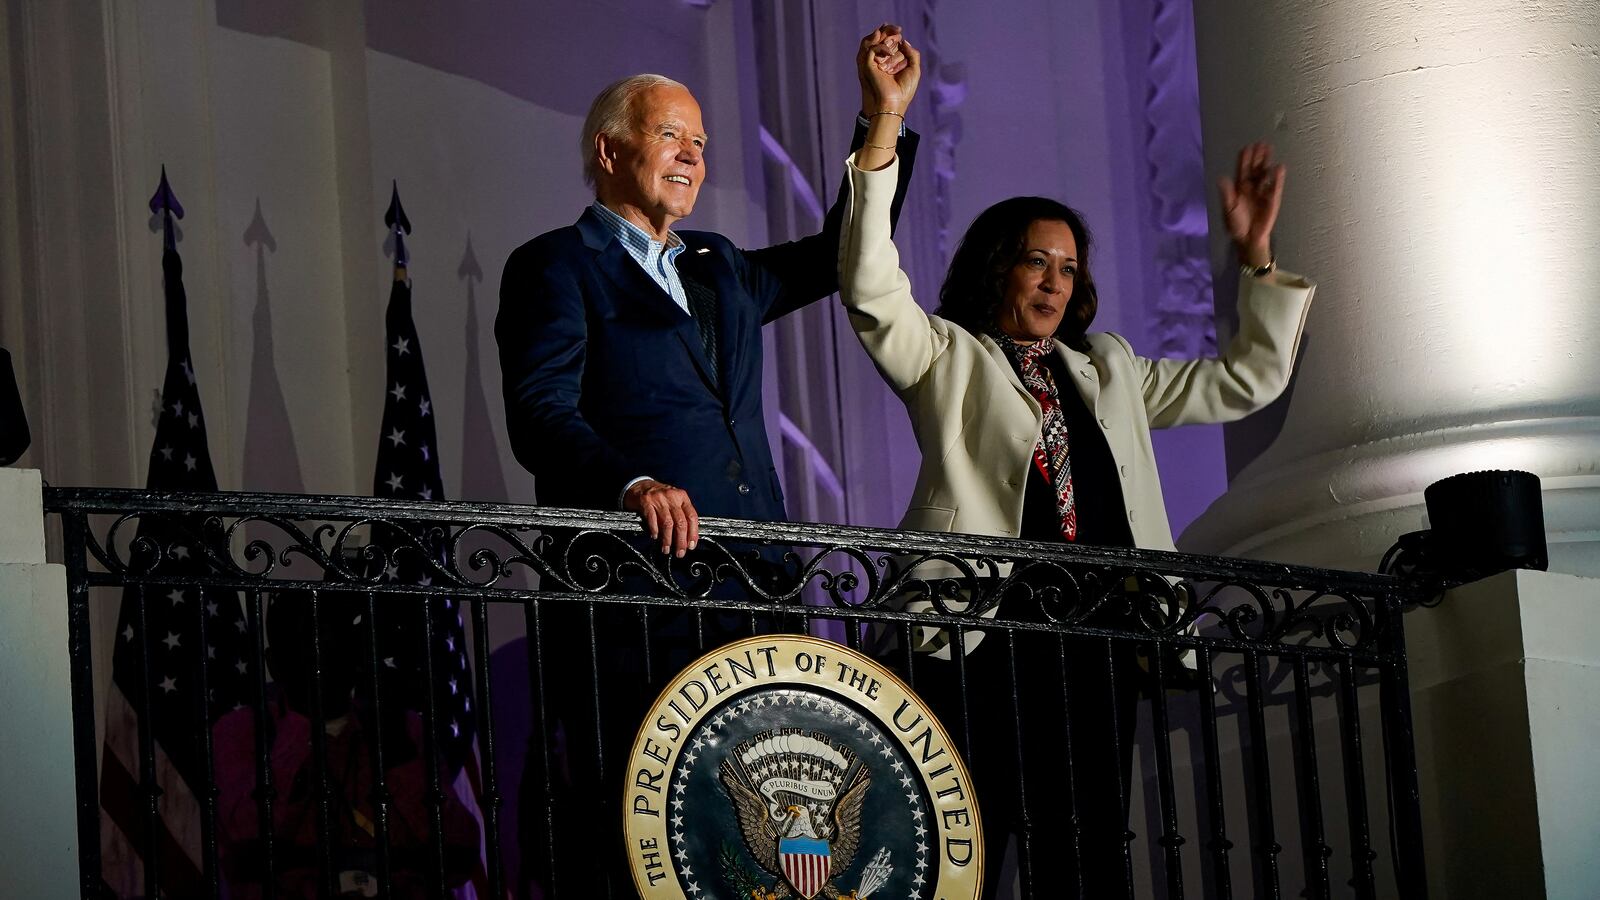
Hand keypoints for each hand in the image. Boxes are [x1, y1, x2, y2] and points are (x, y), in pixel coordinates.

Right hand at [623, 479, 698, 557]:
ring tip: (666, 548)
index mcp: (682, 497)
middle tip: (679, 552)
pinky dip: (654, 530)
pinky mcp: (646, 501)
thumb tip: (687, 538)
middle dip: (681, 540)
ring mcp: (659, 499)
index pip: (692, 517)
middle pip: (680, 522)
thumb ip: (681, 515)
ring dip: (667, 539)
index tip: (691, 545)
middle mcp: (672, 497)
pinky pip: (652, 519)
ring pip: (667, 523)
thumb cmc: (659, 497)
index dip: (693, 533)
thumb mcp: (674, 501)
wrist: (640, 485)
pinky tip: (655, 537)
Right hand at [857, 24, 920, 117]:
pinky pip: (871, 49)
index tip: (900, 32)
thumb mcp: (914, 69)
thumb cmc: (904, 90)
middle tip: (897, 29)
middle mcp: (882, 61)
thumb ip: (912, 53)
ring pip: (876, 42)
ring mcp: (875, 63)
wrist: (894, 103)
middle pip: (883, 40)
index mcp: (892, 63)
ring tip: (893, 36)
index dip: (895, 36)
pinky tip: (889, 51)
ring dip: (885, 36)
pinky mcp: (868, 66)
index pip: (892, 44)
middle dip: (890, 32)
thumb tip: (904, 41)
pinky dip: (881, 47)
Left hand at [1217, 142, 1285, 268]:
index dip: (1245, 159)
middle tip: (1261, 143)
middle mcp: (1252, 187)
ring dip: (1267, 162)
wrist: (1248, 238)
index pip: (1243, 170)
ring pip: (1265, 173)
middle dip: (1258, 156)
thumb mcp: (1229, 209)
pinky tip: (1279, 167)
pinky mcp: (1272, 199)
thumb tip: (1221, 178)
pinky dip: (1277, 177)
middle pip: (1255, 168)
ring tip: (1269, 149)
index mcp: (1240, 188)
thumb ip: (1227, 194)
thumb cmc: (1236, 224)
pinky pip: (1275, 186)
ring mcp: (1263, 192)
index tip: (1247, 147)